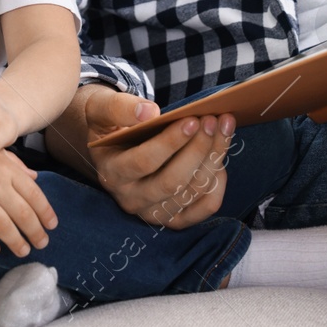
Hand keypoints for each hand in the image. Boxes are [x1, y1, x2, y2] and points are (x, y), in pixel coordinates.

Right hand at [0, 142, 57, 257]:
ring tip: (23, 251)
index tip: (52, 226)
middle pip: (21, 212)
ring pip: (2, 224)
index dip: (45, 212)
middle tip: (42, 244)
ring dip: (15, 241)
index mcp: (4, 167)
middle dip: (35, 231)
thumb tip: (36, 179)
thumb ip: (15, 165)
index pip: (33, 193)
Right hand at [68, 86, 234, 229]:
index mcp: (111, 172)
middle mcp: (130, 198)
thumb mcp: (103, 107)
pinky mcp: (174, 218)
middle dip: (198, 149)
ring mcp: (153, 212)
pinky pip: (203, 209)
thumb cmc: (110, 123)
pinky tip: (219, 157)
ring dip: (213, 160)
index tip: (192, 120)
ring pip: (190, 193)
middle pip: (171, 182)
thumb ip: (120, 107)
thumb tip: (150, 113)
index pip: (143, 163)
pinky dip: (218, 184)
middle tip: (213, 120)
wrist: (112, 145)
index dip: (170, 142)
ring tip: (223, 128)